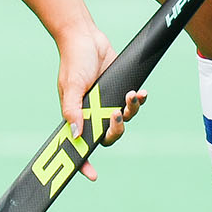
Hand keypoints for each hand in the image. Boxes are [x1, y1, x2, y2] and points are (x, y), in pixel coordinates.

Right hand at [55, 28, 146, 181]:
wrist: (86, 36)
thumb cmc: (73, 61)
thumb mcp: (71, 86)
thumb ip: (72, 111)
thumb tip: (76, 134)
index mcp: (77, 115)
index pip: (80, 145)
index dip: (84, 161)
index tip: (92, 175)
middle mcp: (92, 113)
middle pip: (107, 136)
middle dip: (116, 131)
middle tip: (117, 117)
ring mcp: (107, 102)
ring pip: (123, 121)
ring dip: (130, 112)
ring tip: (131, 96)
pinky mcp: (120, 90)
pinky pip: (133, 104)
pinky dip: (139, 101)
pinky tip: (141, 93)